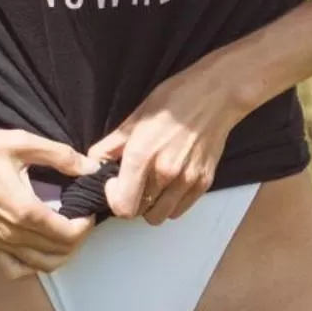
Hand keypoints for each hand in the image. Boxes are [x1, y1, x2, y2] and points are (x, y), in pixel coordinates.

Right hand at [0, 125, 97, 279]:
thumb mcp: (22, 143)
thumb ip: (60, 156)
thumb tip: (90, 168)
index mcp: (24, 210)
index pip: (68, 234)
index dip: (86, 225)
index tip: (90, 208)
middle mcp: (12, 234)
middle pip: (58, 253)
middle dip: (78, 239)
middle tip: (82, 217)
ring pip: (40, 266)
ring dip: (60, 255)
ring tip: (66, 232)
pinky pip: (14, 270)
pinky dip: (32, 267)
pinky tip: (37, 248)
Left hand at [86, 59, 239, 223]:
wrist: (217, 94)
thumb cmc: (176, 98)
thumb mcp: (137, 115)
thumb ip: (112, 144)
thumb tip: (94, 162)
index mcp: (142, 155)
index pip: (122, 206)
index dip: (113, 197)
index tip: (115, 182)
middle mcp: (164, 173)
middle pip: (139, 213)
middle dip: (131, 200)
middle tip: (133, 181)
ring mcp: (186, 181)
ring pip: (160, 216)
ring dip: (152, 205)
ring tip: (152, 183)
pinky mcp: (204, 183)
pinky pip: (180, 209)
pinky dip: (171, 203)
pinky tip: (170, 182)